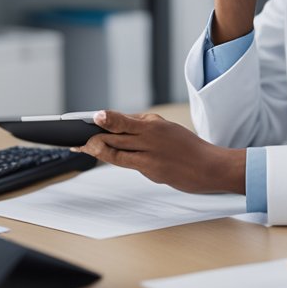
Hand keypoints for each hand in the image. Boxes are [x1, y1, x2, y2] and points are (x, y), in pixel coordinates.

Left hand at [74, 110, 245, 194]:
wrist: (210, 167)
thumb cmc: (187, 148)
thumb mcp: (165, 129)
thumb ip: (141, 127)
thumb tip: (117, 126)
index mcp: (153, 122)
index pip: (122, 119)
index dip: (103, 119)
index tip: (90, 118)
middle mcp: (150, 134)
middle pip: (114, 133)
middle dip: (93, 135)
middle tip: (75, 138)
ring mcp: (150, 153)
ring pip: (115, 149)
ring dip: (95, 148)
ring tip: (82, 147)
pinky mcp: (152, 169)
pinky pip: (126, 163)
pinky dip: (111, 158)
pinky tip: (101, 155)